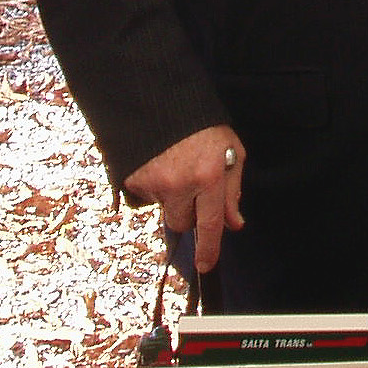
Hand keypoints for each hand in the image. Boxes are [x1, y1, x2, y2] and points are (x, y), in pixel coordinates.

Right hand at [124, 124, 246, 273]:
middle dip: (187, 213)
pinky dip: (152, 186)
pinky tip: (159, 164)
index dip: (209, 250)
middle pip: (181, 223)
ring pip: (164, 209)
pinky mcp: (134, 179)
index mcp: (210, 176)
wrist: (164, 102)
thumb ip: (233, 190)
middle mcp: (181, 183)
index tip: (206, 266)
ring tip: (175, 167)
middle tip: (190, 186)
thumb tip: (234, 223)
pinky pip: (145, 196)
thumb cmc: (204, 128)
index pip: (210, 224)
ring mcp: (155, 183)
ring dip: (170, 197)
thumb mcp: (231, 153)